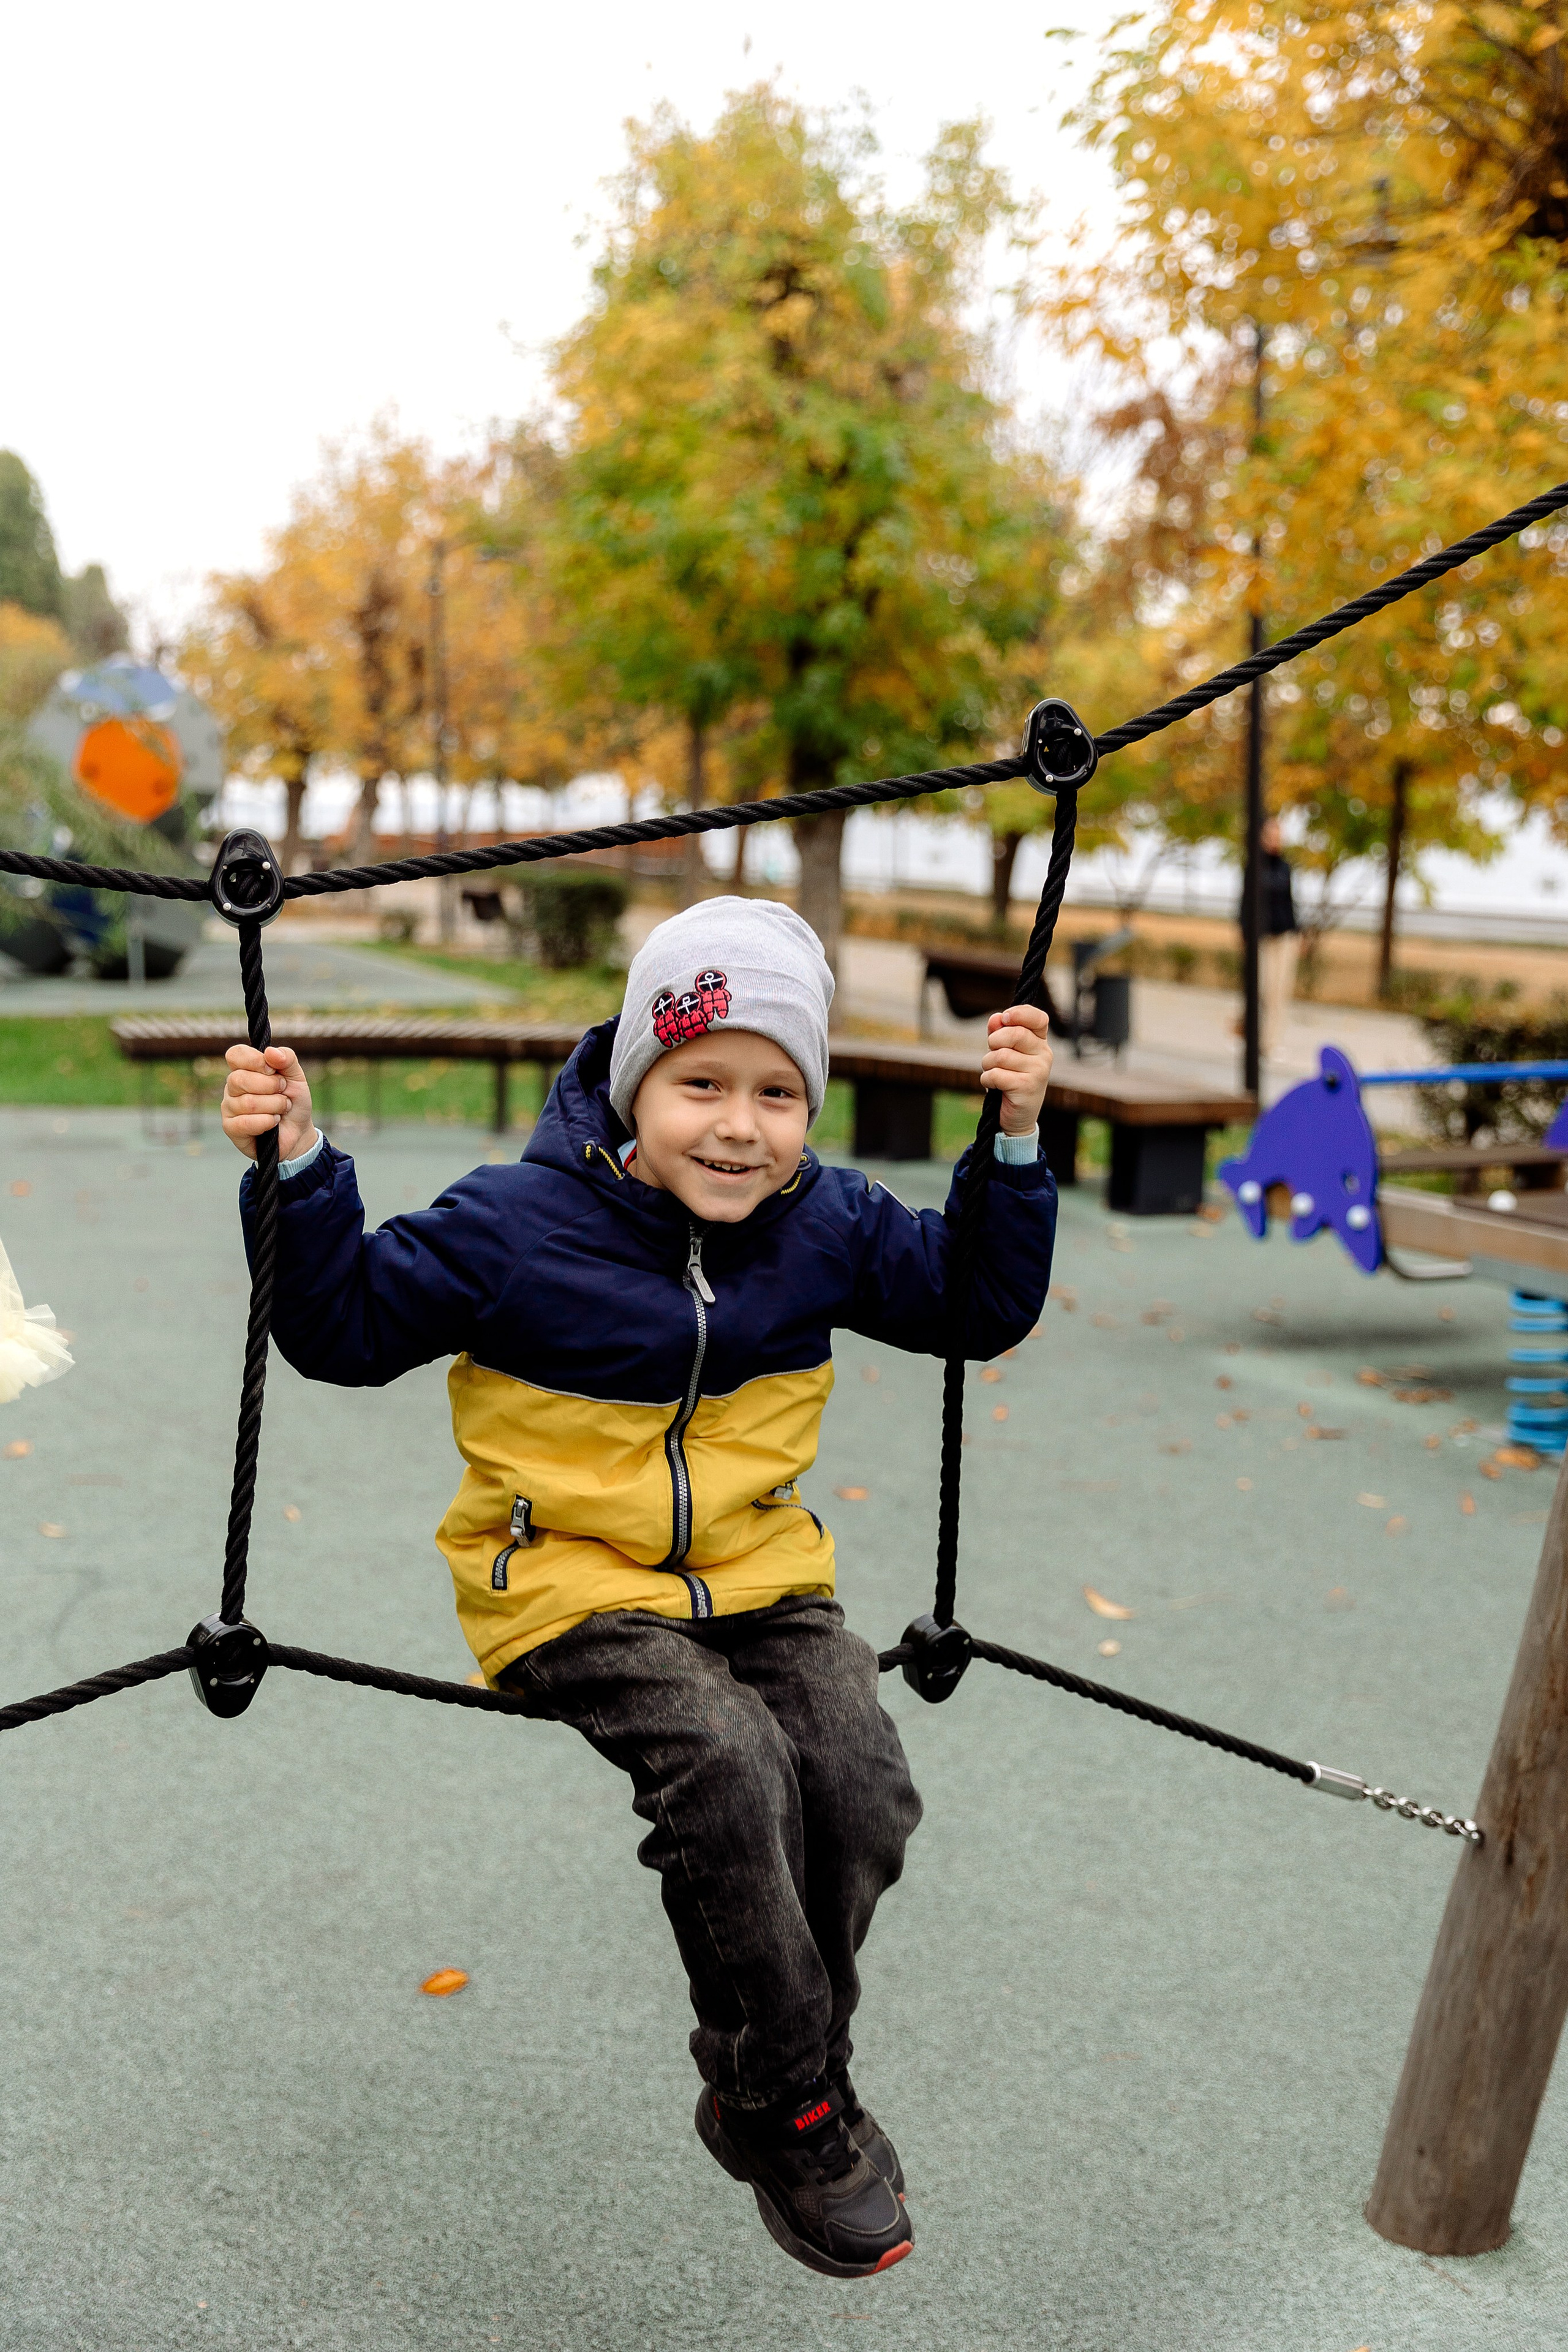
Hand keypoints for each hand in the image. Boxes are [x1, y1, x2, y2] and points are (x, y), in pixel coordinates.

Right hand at [221, 1044, 316, 1162]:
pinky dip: (267, 1122)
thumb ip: (287, 1059)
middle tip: (283, 1093)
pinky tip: (273, 1122)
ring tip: (281, 1110)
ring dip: (275, 1106)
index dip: (254, 1060)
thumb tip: (270, 1051)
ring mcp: (229, 1107)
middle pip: (240, 1078)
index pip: (235, 1054)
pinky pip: (245, 1123)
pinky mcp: (230, 1128)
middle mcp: (232, 1086)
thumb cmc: (293, 1102)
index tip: (272, 1070)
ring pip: (248, 1102)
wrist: (298, 1132)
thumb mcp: (297, 1077)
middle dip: (271, 1087)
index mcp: (245, 1069)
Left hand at [980, 1003, 1052, 1135]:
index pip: (1038, 1018)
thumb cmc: (1010, 1081)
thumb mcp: (1004, 1054)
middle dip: (994, 1042)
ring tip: (994, 1074)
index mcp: (1040, 1043)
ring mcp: (1039, 1071)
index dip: (1020, 1013)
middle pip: (1014, 1034)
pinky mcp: (1028, 1087)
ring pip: (1001, 1055)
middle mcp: (1044, 1055)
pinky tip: (995, 1087)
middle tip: (992, 1054)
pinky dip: (987, 1080)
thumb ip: (999, 1034)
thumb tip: (996, 1018)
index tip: (1004, 1018)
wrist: (1018, 1118)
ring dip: (987, 1065)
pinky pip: (996, 1074)